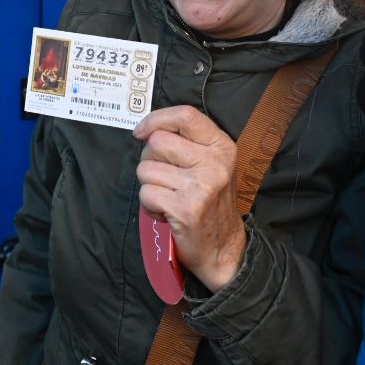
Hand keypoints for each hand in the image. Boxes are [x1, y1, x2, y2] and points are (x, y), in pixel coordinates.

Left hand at [133, 106, 243, 291]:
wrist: (223, 249)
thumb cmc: (210, 204)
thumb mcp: (211, 165)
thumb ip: (187, 143)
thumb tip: (147, 129)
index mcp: (222, 146)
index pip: (185, 115)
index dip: (156, 119)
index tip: (141, 131)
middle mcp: (215, 163)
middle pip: (158, 141)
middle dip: (150, 159)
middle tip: (164, 177)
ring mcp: (201, 186)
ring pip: (146, 169)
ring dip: (149, 185)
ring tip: (168, 196)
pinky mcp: (185, 208)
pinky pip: (146, 193)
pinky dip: (149, 205)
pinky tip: (166, 211)